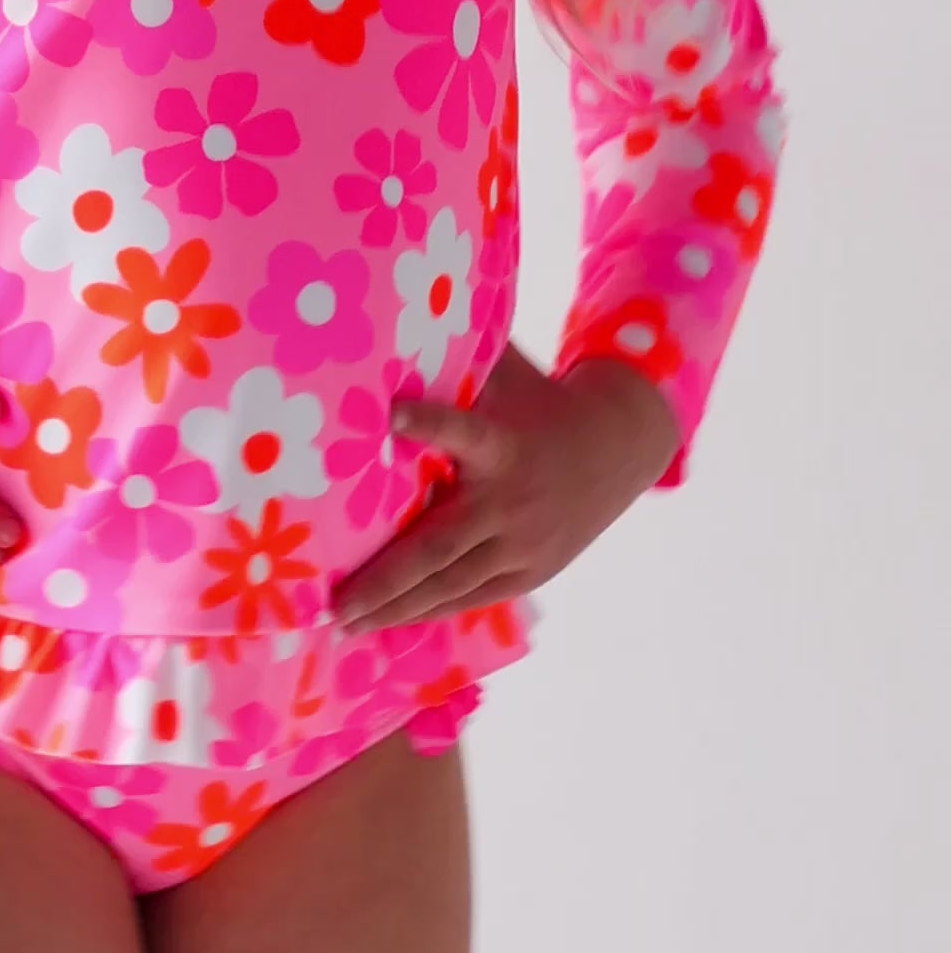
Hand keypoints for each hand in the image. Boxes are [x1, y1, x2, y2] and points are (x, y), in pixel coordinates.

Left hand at [328, 342, 682, 636]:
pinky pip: (473, 597)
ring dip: (398, 607)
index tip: (391, 414)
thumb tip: (395, 328)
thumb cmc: (540, 403)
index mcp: (502, 445)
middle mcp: (510, 503)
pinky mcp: (531, 572)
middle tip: (335, 602)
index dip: (429, 422)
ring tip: (348, 624)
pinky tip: (393, 621)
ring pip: (451, 584)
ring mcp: (522, 546)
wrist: (618, 446)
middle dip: (385, 578)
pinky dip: (431, 611)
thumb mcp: (507, 376)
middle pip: (439, 545)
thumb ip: (457, 364)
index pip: (463, 431)